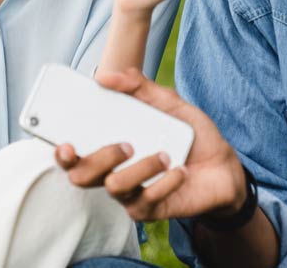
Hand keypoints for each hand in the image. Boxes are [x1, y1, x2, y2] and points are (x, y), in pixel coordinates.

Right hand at [54, 68, 246, 221]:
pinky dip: (164, 182)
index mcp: (110, 145)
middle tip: (126, 144)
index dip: (61, 151)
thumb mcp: (169, 102)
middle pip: (82, 176)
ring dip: (140, 168)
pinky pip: (145, 200)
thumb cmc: (190, 134)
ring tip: (166, 154)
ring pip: (114, 187)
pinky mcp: (150, 210)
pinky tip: (180, 170)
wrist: (224, 165)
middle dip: (98, 159)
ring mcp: (130, 193)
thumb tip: (107, 75)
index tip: (66, 142)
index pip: (73, 154)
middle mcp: (113, 171)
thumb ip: (140, 87)